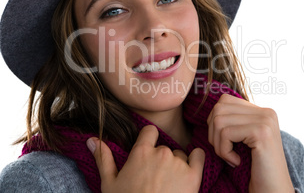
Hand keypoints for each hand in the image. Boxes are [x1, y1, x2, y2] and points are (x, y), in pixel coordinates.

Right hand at [87, 125, 204, 192]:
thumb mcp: (109, 184)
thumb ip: (103, 158)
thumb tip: (92, 139)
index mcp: (141, 152)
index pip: (150, 131)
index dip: (149, 140)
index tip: (148, 151)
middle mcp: (161, 153)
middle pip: (164, 147)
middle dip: (160, 159)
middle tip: (155, 179)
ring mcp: (179, 163)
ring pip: (180, 155)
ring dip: (176, 164)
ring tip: (169, 184)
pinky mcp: (193, 175)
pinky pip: (199, 156)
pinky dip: (196, 160)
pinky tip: (189, 171)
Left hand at [207, 94, 293, 192]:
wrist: (272, 192)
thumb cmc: (254, 170)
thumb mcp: (243, 140)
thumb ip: (233, 121)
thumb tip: (211, 110)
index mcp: (262, 111)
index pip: (225, 100)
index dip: (215, 122)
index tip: (225, 142)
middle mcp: (266, 112)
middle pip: (219, 108)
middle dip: (213, 133)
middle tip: (225, 152)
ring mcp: (265, 120)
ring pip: (219, 120)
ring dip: (218, 144)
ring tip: (231, 157)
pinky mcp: (261, 132)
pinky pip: (226, 134)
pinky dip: (224, 151)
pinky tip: (236, 161)